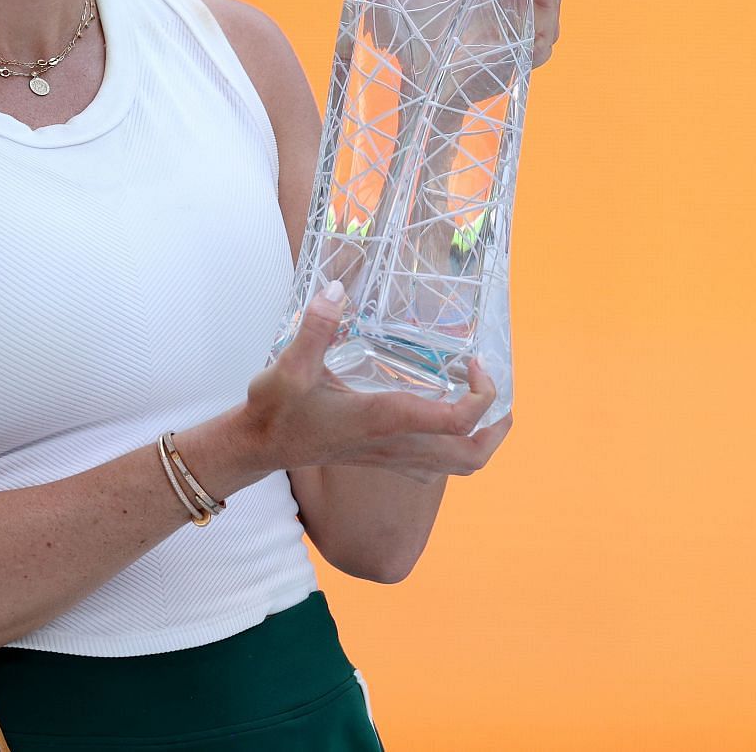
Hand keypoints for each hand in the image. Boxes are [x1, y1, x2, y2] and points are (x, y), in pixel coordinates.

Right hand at [241, 284, 513, 483]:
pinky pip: (437, 464)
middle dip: (497, 426)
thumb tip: (335, 289)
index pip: (457, 421)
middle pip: (472, 456)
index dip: (481, 395)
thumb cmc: (276, 410)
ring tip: (484, 403)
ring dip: (482, 438)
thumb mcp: (289, 366)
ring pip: (459, 466)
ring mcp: (392, 456)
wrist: (258, 448)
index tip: (474, 362)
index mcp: (385, 420)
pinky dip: (456, 445)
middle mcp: (396, 443)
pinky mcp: (384, 458)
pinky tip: (444, 415)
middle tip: (496, 389)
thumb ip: (315, 327)